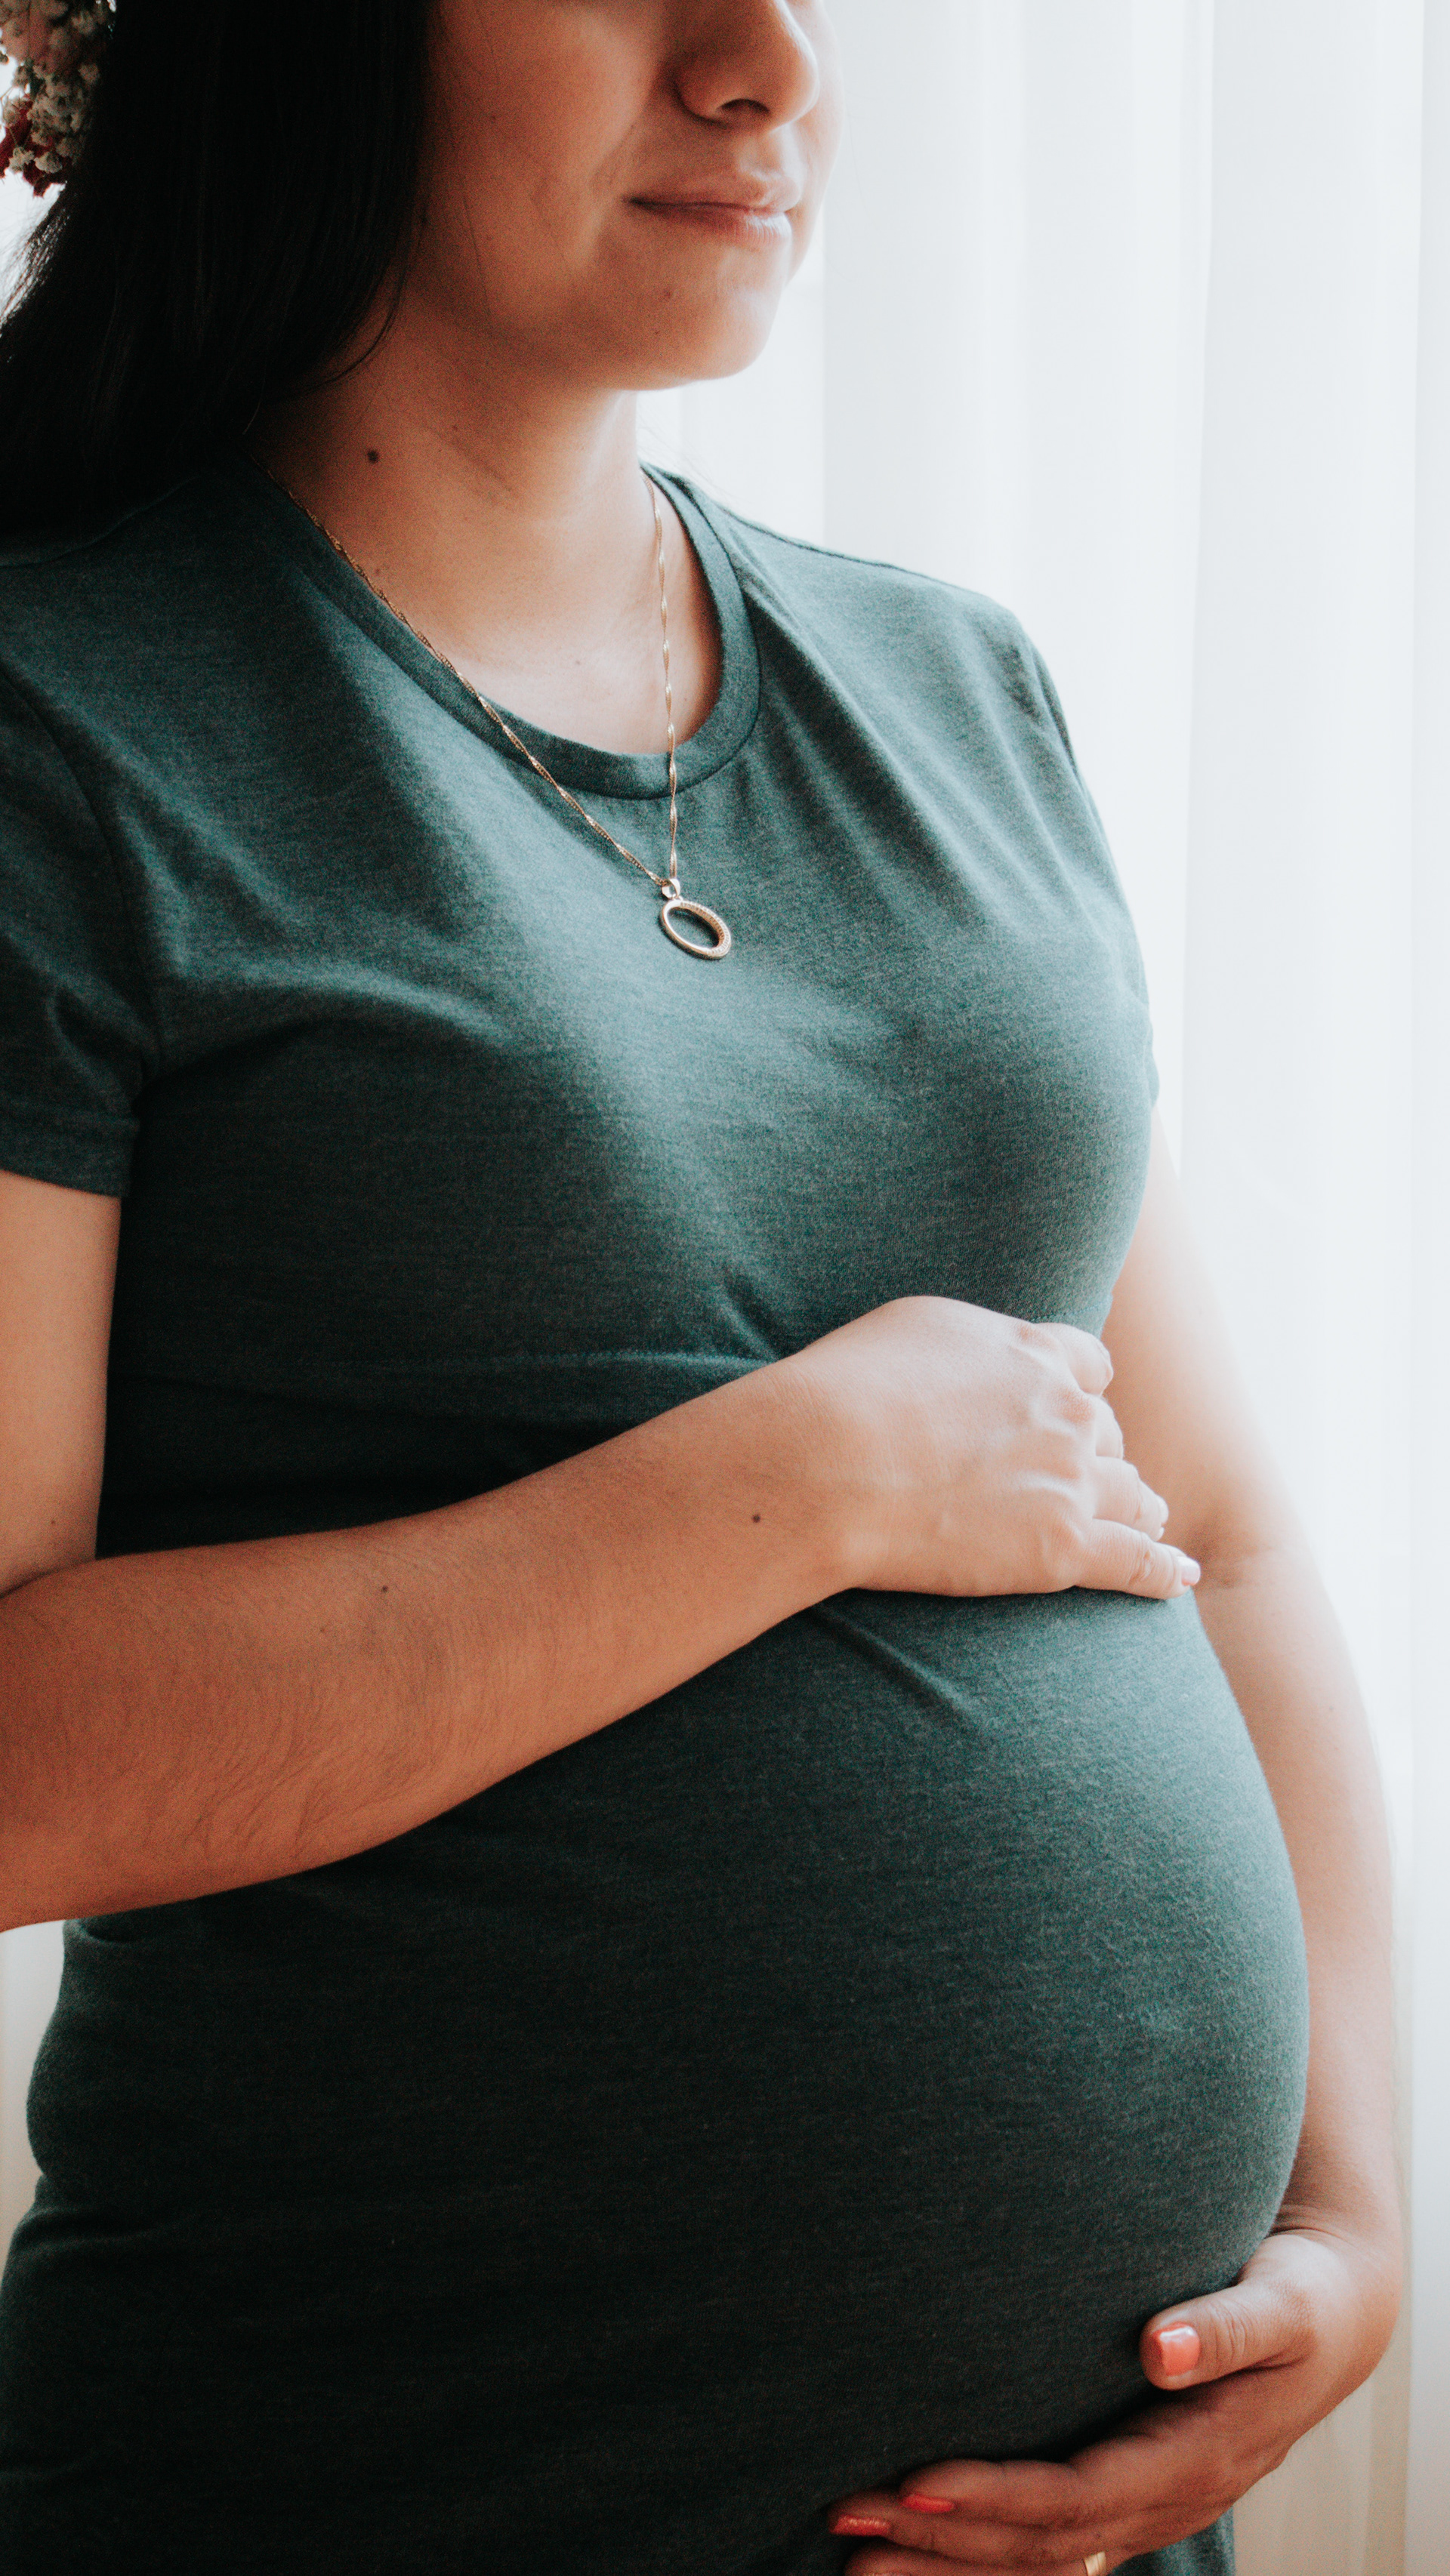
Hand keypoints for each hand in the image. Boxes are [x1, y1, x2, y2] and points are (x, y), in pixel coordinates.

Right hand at [785, 1296, 1196, 1602]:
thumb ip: (966, 1346)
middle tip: (1078, 1480)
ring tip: (1144, 1523)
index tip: (1074, 1408)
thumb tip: (973, 1363)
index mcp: (1032, 1355)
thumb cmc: (846, 1390)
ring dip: (1136, 1508)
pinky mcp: (1063, 1548)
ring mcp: (1070, 1481)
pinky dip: (1161, 1571)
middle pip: (1108, 1435)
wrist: (827, 1461)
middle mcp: (1066, 1412)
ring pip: (1132, 1495)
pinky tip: (1178, 1577)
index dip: (1082, 1391)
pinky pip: (1135, 1562)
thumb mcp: (911, 1329)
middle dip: (1098, 1455)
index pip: (1088, 1367)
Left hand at [826, 2216, 1400, 2571]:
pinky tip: (917, 2547)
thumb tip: (1160, 2345)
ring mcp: (1148, 2506)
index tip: (916, 2478)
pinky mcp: (1131, 2493)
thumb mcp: (1281, 2305)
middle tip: (848, 2515)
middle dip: (942, 2536)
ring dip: (947, 2559)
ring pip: (1038, 2557)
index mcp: (1195, 2457)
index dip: (997, 2496)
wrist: (1332, 2324)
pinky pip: (1050, 2545)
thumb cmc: (1300, 2298)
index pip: (1077, 2497)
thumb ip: (1225, 2326)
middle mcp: (1166, 2498)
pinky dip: (981, 2551)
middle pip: (1042, 2543)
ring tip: (852, 2555)